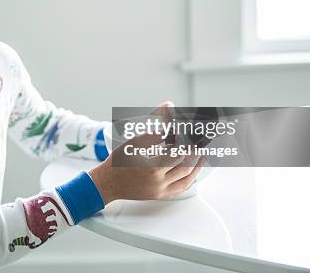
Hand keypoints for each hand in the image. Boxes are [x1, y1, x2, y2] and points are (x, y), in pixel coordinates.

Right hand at [89, 102, 204, 203]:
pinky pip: (181, 188)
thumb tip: (169, 115)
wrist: (108, 183)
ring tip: (201, 153)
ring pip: (187, 178)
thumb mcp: (135, 141)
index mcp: (153, 166)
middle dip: (196, 151)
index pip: (179, 152)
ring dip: (196, 165)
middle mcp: (159, 181)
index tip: (193, 132)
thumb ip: (154, 130)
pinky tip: (194, 171)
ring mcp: (160, 190)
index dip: (188, 141)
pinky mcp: (160, 195)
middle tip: (202, 141)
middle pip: (186, 165)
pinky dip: (190, 179)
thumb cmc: (118, 162)